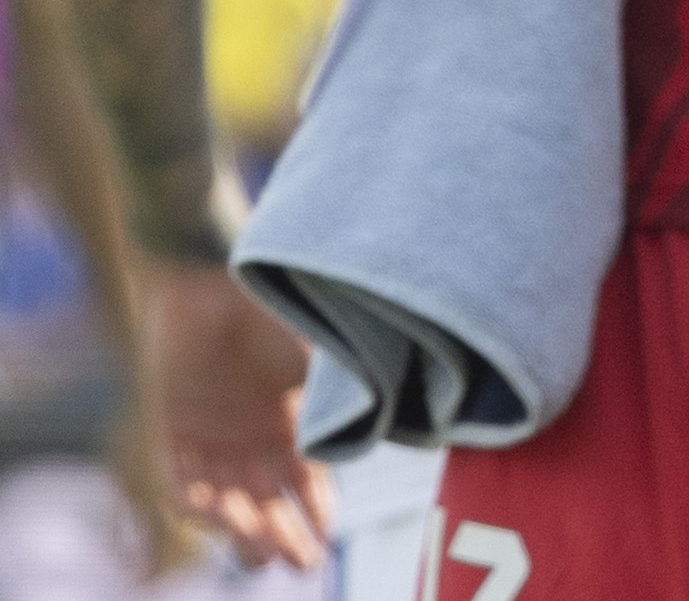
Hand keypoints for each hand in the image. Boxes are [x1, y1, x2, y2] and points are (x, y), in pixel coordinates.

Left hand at [142, 261, 329, 572]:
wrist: (217, 268)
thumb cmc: (279, 303)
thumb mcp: (323, 354)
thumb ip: (343, 394)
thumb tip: (377, 435)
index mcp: (289, 417)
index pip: (307, 478)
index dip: (319, 510)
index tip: (330, 536)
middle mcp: (248, 432)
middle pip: (265, 500)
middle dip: (282, 535)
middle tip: (300, 562)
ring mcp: (208, 431)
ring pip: (224, 500)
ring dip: (243, 529)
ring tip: (264, 551)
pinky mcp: (169, 424)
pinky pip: (179, 480)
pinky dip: (197, 503)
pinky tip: (218, 518)